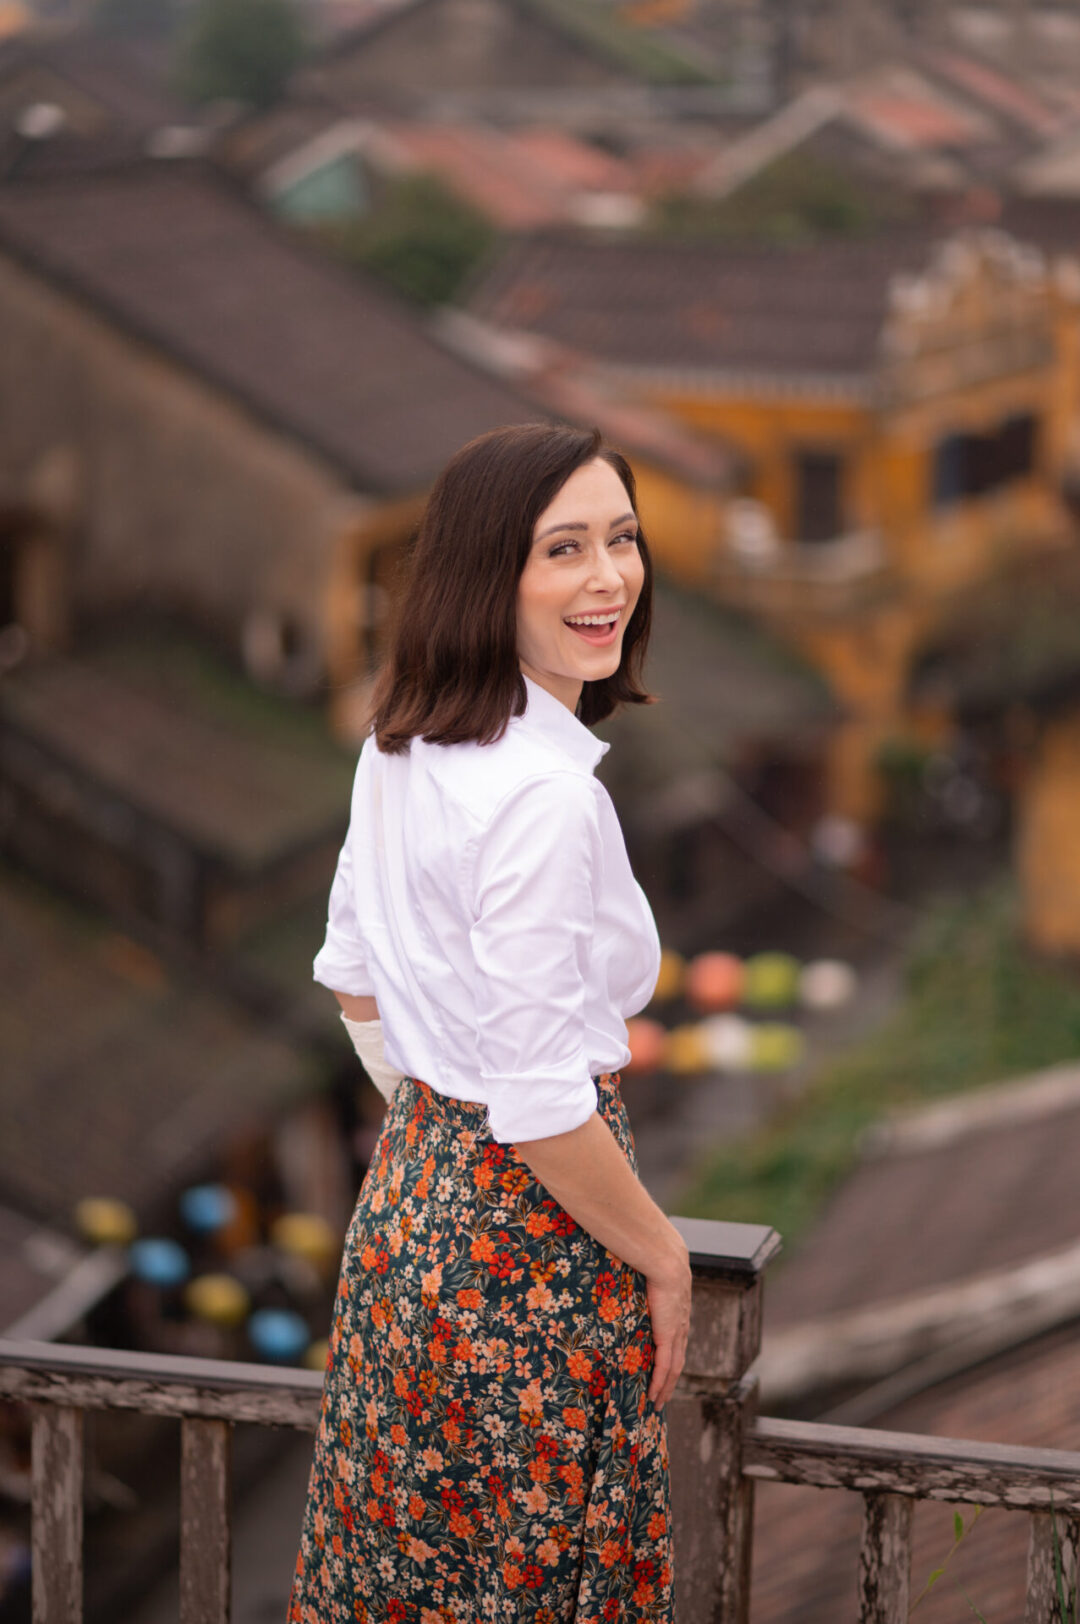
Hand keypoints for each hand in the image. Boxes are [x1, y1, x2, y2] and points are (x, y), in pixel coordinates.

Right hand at [645, 1249, 690, 1410]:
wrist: (665, 1258)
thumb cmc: (654, 1256)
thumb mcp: (652, 1268)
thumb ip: (643, 1275)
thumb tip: (628, 1267)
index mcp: (678, 1308)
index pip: (676, 1338)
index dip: (671, 1355)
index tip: (665, 1368)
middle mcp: (681, 1323)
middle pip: (678, 1359)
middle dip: (670, 1379)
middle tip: (661, 1396)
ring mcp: (676, 1331)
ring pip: (674, 1368)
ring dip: (666, 1388)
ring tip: (657, 1403)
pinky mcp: (668, 1335)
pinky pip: (665, 1366)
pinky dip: (660, 1383)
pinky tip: (653, 1396)